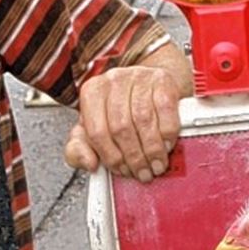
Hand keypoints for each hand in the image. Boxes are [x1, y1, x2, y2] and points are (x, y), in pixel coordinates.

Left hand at [63, 60, 182, 181]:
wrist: (151, 85)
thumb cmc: (123, 108)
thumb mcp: (95, 128)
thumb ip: (81, 148)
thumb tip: (87, 162)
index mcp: (92, 93)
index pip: (96, 131)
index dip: (110, 157)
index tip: (121, 170)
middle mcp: (113, 81)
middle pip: (121, 127)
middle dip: (134, 158)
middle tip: (142, 172)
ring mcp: (138, 77)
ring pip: (144, 120)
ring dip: (152, 150)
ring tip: (155, 164)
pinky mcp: (161, 79)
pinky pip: (165, 110)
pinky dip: (167, 133)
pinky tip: (166, 145)